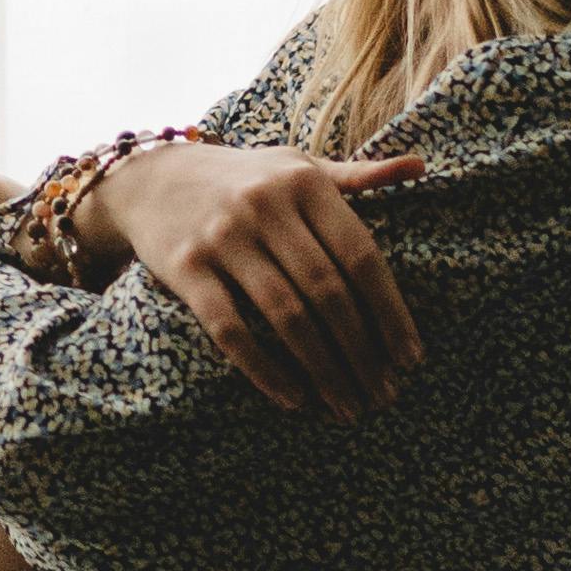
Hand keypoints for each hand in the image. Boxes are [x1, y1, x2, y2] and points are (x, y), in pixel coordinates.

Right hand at [75, 137, 425, 418]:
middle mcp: (264, 206)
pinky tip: (292, 398)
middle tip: (383, 394)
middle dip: (361, 352)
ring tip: (346, 405)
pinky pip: (231, 329)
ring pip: (286, 316)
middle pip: (328, 292)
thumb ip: (356, 175)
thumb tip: (421, 167)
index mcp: (303, 182)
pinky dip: (265, 369)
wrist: (149, 178)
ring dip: (323, 369)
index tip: (410, 358)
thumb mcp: (296, 164)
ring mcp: (222, 237)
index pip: (361, 255)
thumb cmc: (243, 179)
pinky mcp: (185, 268)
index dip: (390, 312)